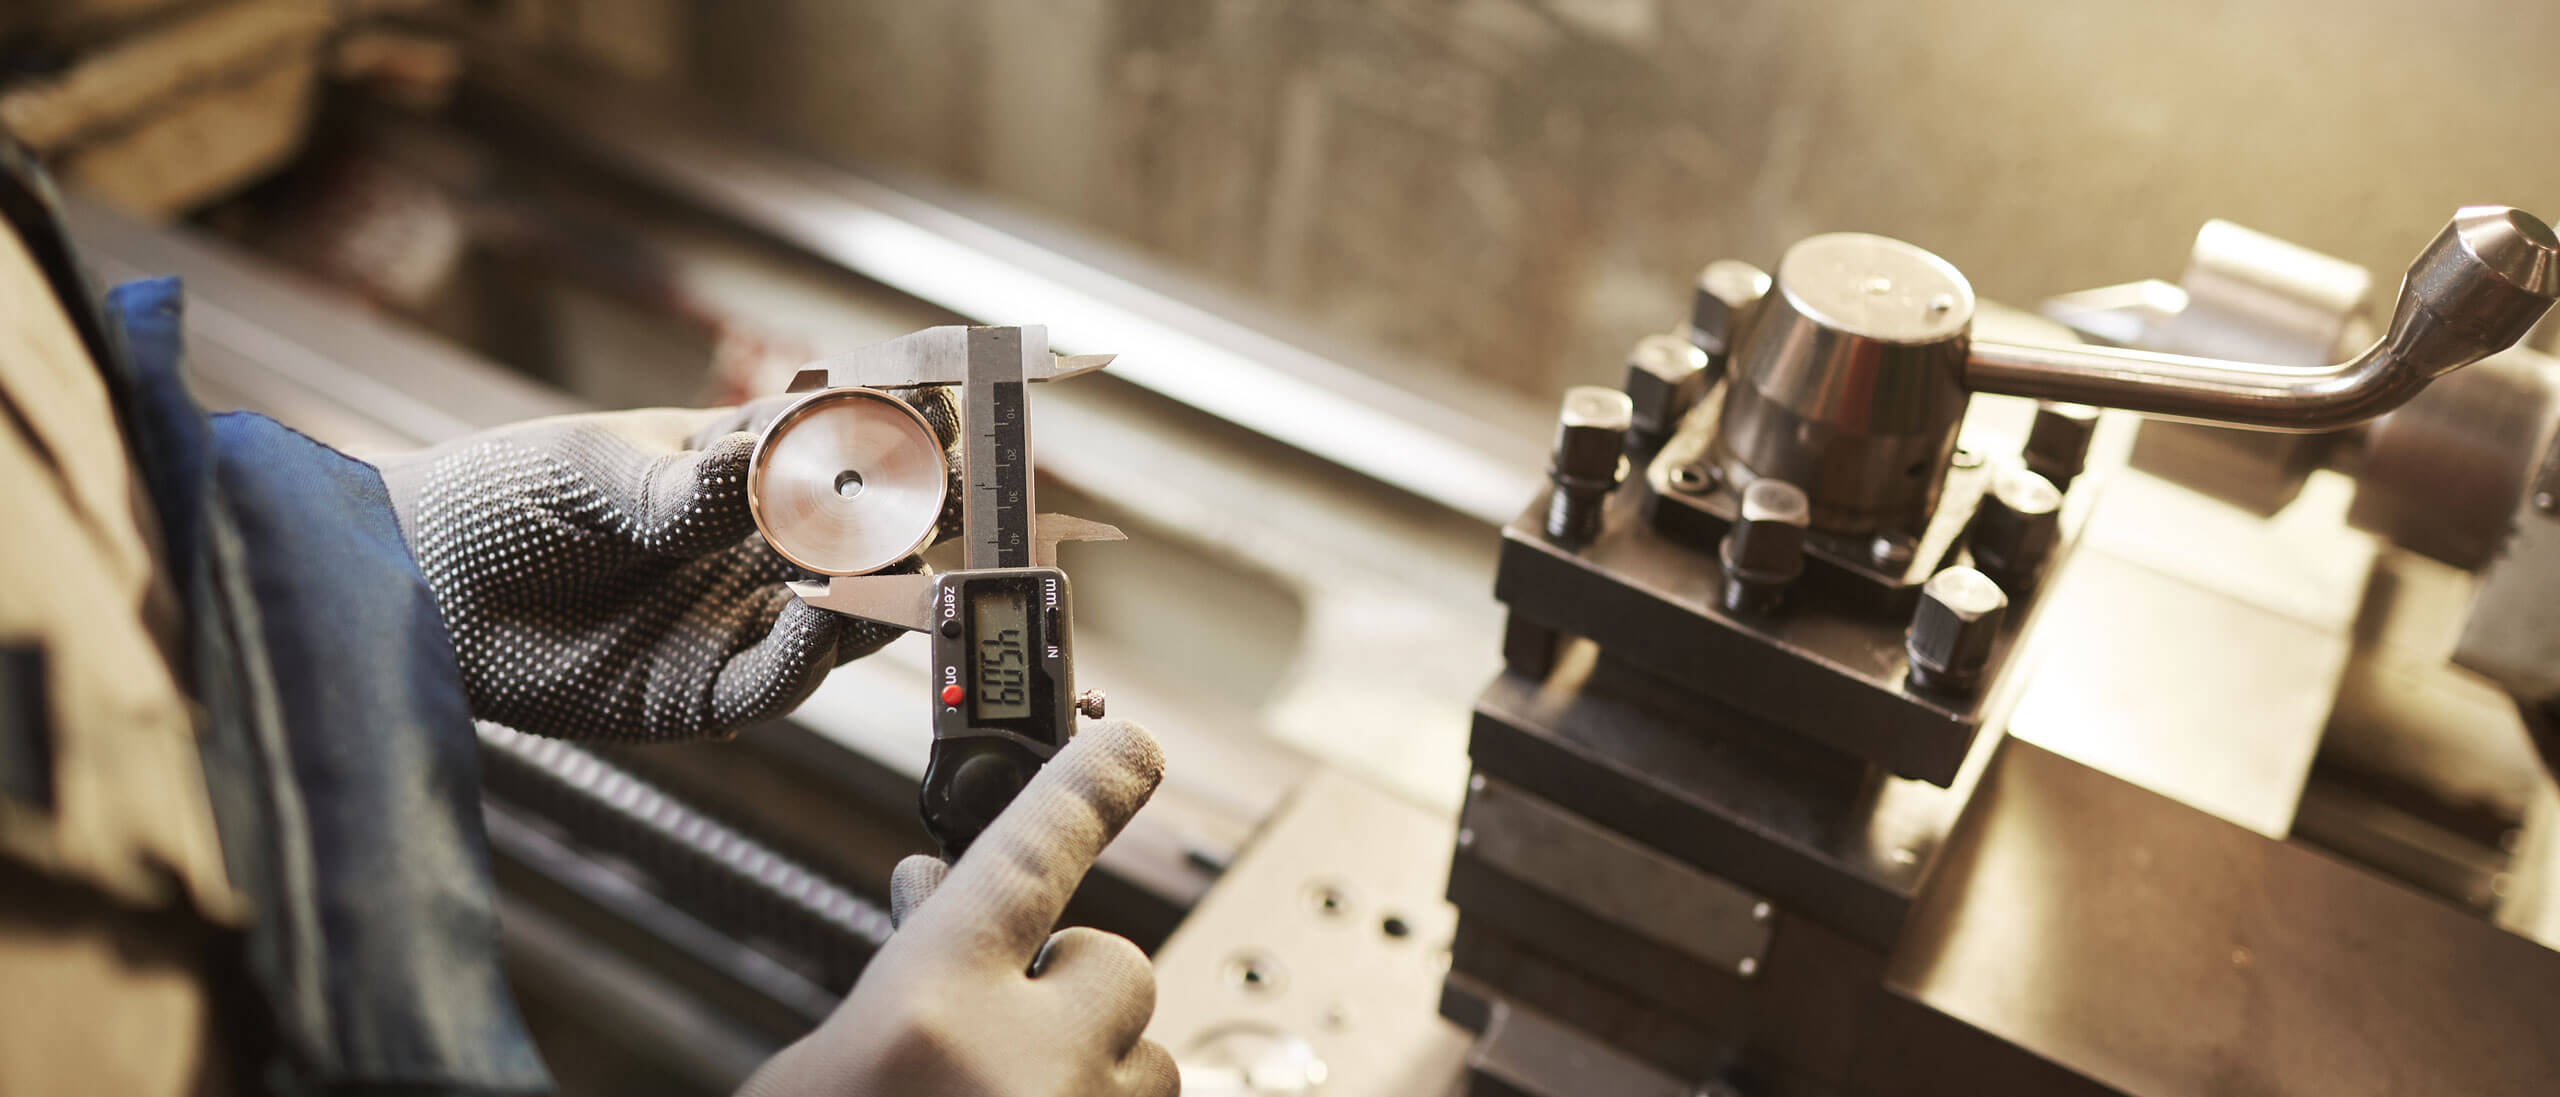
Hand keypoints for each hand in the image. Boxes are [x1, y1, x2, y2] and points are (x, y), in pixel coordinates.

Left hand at [374, 396, 950, 740]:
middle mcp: (753, 547)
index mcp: (738, 467)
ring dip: (877, 587)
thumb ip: (690, 486)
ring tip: (889, 557)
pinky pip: (779, 679)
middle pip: (866, 535)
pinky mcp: (704, 692)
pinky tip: (815, 610)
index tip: (935, 417)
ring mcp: (736, 620)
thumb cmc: (495, 502)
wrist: (411, 590)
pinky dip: (809, 650)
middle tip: (940, 497)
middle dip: (912, 516)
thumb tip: (779, 465)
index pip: (841, 446)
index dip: (893, 434)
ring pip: (845, 612)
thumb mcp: (596, 471)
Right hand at [736, 720, 1178, 1096]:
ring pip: (1145, 1045)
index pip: (1033, 856)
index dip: (1088, 787)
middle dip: (1066, 980)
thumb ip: (900, 974)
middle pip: (1111, 960)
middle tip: (997, 1028)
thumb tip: (937, 895)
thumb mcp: (824, 1060)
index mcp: (928, 1018)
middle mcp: (1024, 1066)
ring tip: (1009, 1090)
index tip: (1130, 744)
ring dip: (1090, 1056)